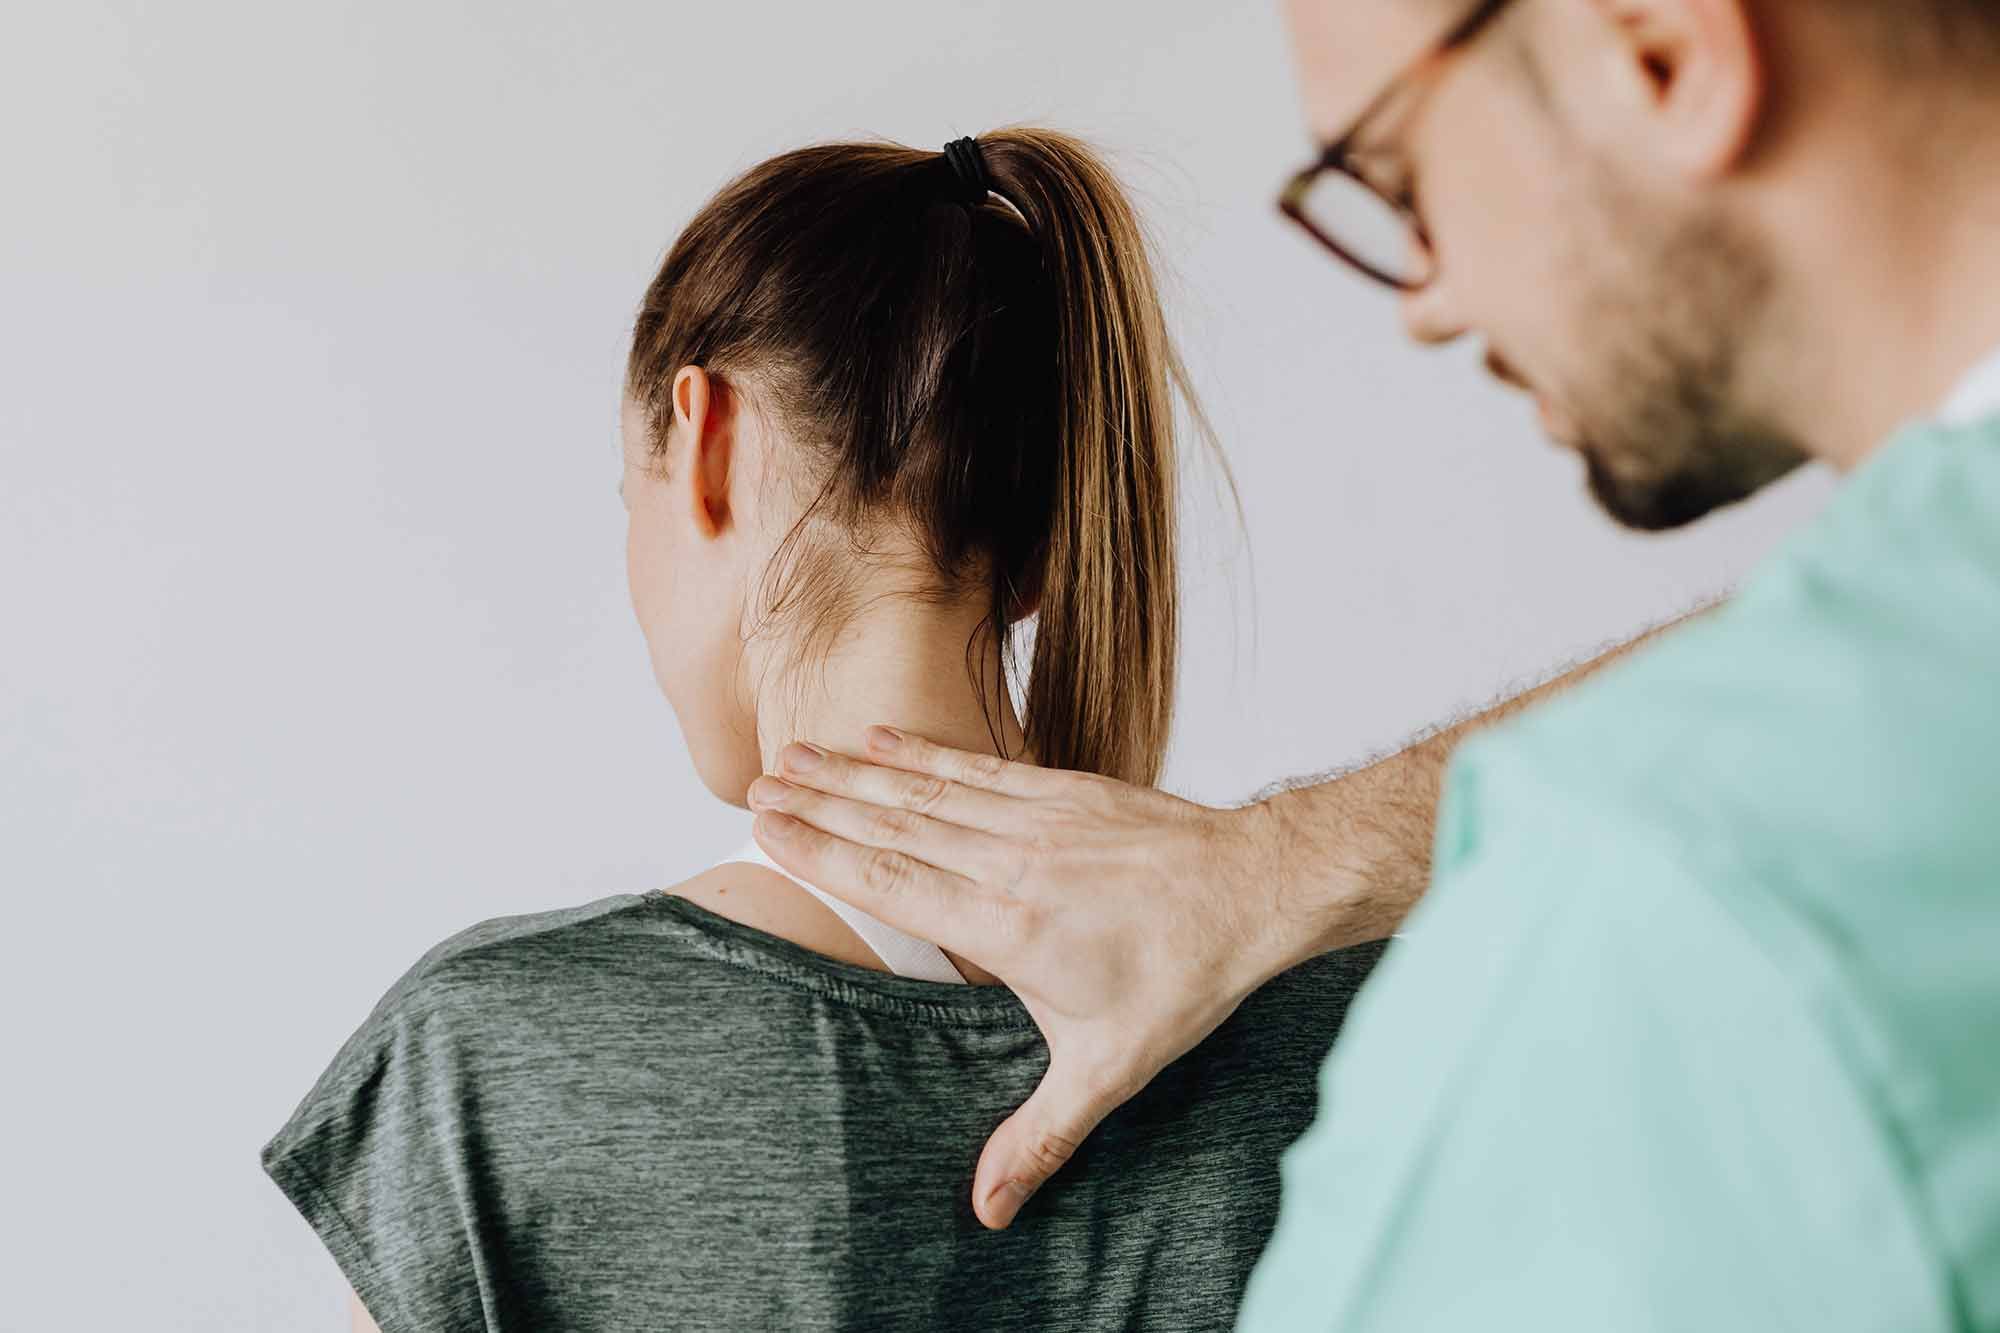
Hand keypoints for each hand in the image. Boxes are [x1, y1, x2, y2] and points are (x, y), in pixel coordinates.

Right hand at [745, 726, 1296, 1228]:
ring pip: (927, 790)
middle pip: (893, 827)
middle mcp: (1011, 862)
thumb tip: (988, 1209)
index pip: (891, 883)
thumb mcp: (1109, 1069)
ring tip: (795, 753)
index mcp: (1008, 927)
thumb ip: (1039, 1134)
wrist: (1256, 890)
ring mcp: (1037, 818)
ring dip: (856, 770)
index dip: (821, 855)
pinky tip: (885, 736)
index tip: (766, 830)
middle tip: (755, 786)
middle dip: (818, 804)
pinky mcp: (1064, 790)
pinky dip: (926, 751)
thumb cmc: (1185, 976)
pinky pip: (978, 767)